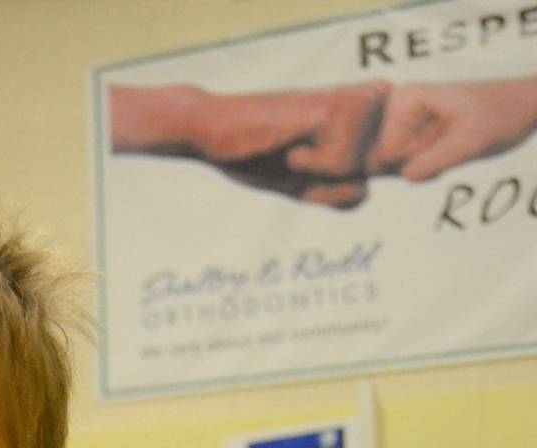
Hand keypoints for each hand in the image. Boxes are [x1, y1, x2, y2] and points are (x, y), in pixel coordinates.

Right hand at [110, 83, 388, 208]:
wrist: (215, 131)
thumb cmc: (258, 156)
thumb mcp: (305, 186)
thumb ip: (342, 194)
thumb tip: (369, 189)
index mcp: (368, 116)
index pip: (383, 173)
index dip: (342, 182)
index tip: (309, 159)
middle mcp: (371, 101)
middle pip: (371, 175)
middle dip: (329, 178)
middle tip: (297, 151)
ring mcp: (358, 103)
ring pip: (360, 171)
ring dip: (318, 171)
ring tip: (294, 145)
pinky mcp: (340, 108)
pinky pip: (342, 164)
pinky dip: (310, 164)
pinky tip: (290, 140)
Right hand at [370, 77, 536, 180]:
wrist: (524, 107)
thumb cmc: (502, 115)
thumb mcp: (470, 142)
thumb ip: (435, 160)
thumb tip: (405, 177)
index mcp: (403, 99)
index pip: (382, 151)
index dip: (408, 163)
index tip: (437, 151)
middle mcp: (394, 108)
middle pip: (380, 159)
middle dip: (410, 166)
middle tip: (444, 153)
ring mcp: (401, 123)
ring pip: (390, 166)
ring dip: (418, 169)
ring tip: (446, 152)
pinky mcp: (409, 135)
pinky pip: (401, 165)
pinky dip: (422, 169)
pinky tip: (443, 155)